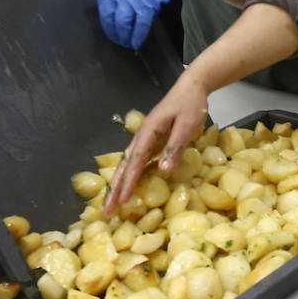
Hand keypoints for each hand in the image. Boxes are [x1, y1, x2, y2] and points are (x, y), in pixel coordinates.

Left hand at [87, 0, 211, 48]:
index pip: (103, 9)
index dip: (106, 23)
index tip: (109, 28)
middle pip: (112, 19)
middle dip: (114, 33)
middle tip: (117, 39)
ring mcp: (133, 0)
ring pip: (124, 24)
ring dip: (125, 36)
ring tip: (126, 43)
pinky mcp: (148, 5)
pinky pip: (141, 25)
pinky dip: (138, 36)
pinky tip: (136, 42)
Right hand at [105, 75, 211, 210]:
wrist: (191, 88)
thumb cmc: (190, 105)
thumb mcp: (187, 126)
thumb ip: (174, 147)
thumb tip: (163, 171)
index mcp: (148, 133)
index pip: (134, 162)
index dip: (128, 183)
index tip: (122, 201)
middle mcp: (142, 137)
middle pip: (124, 166)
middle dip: (114, 189)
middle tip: (106, 210)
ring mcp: (145, 140)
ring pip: (127, 165)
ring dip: (118, 184)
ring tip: (111, 204)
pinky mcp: (151, 142)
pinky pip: (137, 162)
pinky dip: (129, 176)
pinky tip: (128, 188)